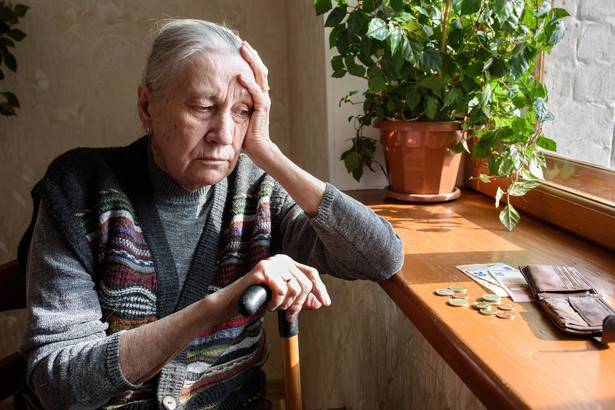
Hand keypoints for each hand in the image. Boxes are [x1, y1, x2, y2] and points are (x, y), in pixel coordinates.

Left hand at [238, 41, 272, 159]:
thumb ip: (232, 104)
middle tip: (242, 43)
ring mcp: (263, 101)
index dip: (249, 60)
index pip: (255, 73)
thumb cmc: (247, 135)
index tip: (239, 49)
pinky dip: (249, 84)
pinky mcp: (262, 109)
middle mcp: (262, 96)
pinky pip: (257, 93)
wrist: (259, 149)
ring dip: (252, 62)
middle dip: (251, 55)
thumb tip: (216, 97)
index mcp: (257, 95)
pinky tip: (240, 76)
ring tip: (244, 51)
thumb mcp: (237, 115)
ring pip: (260, 77)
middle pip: (260, 70)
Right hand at [244, 254, 330, 322]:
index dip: (320, 289)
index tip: (326, 303)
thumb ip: (299, 300)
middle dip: (298, 304)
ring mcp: (273, 263)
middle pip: (305, 284)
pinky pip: (281, 291)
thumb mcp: (283, 299)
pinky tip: (267, 304)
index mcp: (288, 264)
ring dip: (284, 305)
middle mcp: (282, 260)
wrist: (234, 301)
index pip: (312, 273)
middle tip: (288, 314)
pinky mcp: (264, 270)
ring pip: (294, 289)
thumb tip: (319, 303)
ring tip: (273, 306)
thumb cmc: (258, 299)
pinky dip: (276, 303)